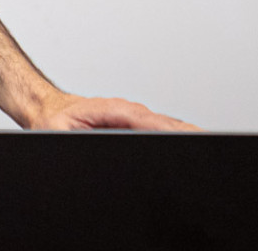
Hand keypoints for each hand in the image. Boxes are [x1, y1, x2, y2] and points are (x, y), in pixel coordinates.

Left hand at [27, 91, 198, 130]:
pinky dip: (176, 136)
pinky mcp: (134, 124)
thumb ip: (83, 141)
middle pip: (165, 124)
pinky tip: (188, 146)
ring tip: (207, 146)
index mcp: (112, 109)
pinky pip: (159, 130)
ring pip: (166, 126)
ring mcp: (132, 116)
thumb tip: (100, 149)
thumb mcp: (62, 133)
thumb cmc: (53, 121)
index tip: (192, 137)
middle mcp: (127, 110)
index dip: (172, 130)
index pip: (150, 121)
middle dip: (188, 135)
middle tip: (211, 146)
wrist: (47, 110)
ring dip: (186, 135)